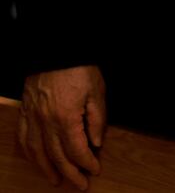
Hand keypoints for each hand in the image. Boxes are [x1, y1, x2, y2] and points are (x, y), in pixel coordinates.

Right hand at [18, 65, 105, 190]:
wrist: (55, 49)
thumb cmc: (78, 66)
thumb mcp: (97, 90)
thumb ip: (97, 119)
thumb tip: (96, 142)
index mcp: (66, 118)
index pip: (77, 150)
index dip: (87, 162)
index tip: (95, 169)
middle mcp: (46, 122)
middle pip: (57, 156)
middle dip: (70, 173)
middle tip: (80, 184)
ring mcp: (33, 117)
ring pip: (37, 151)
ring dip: (47, 168)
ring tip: (56, 180)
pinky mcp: (26, 110)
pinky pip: (24, 137)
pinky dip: (30, 152)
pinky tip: (35, 158)